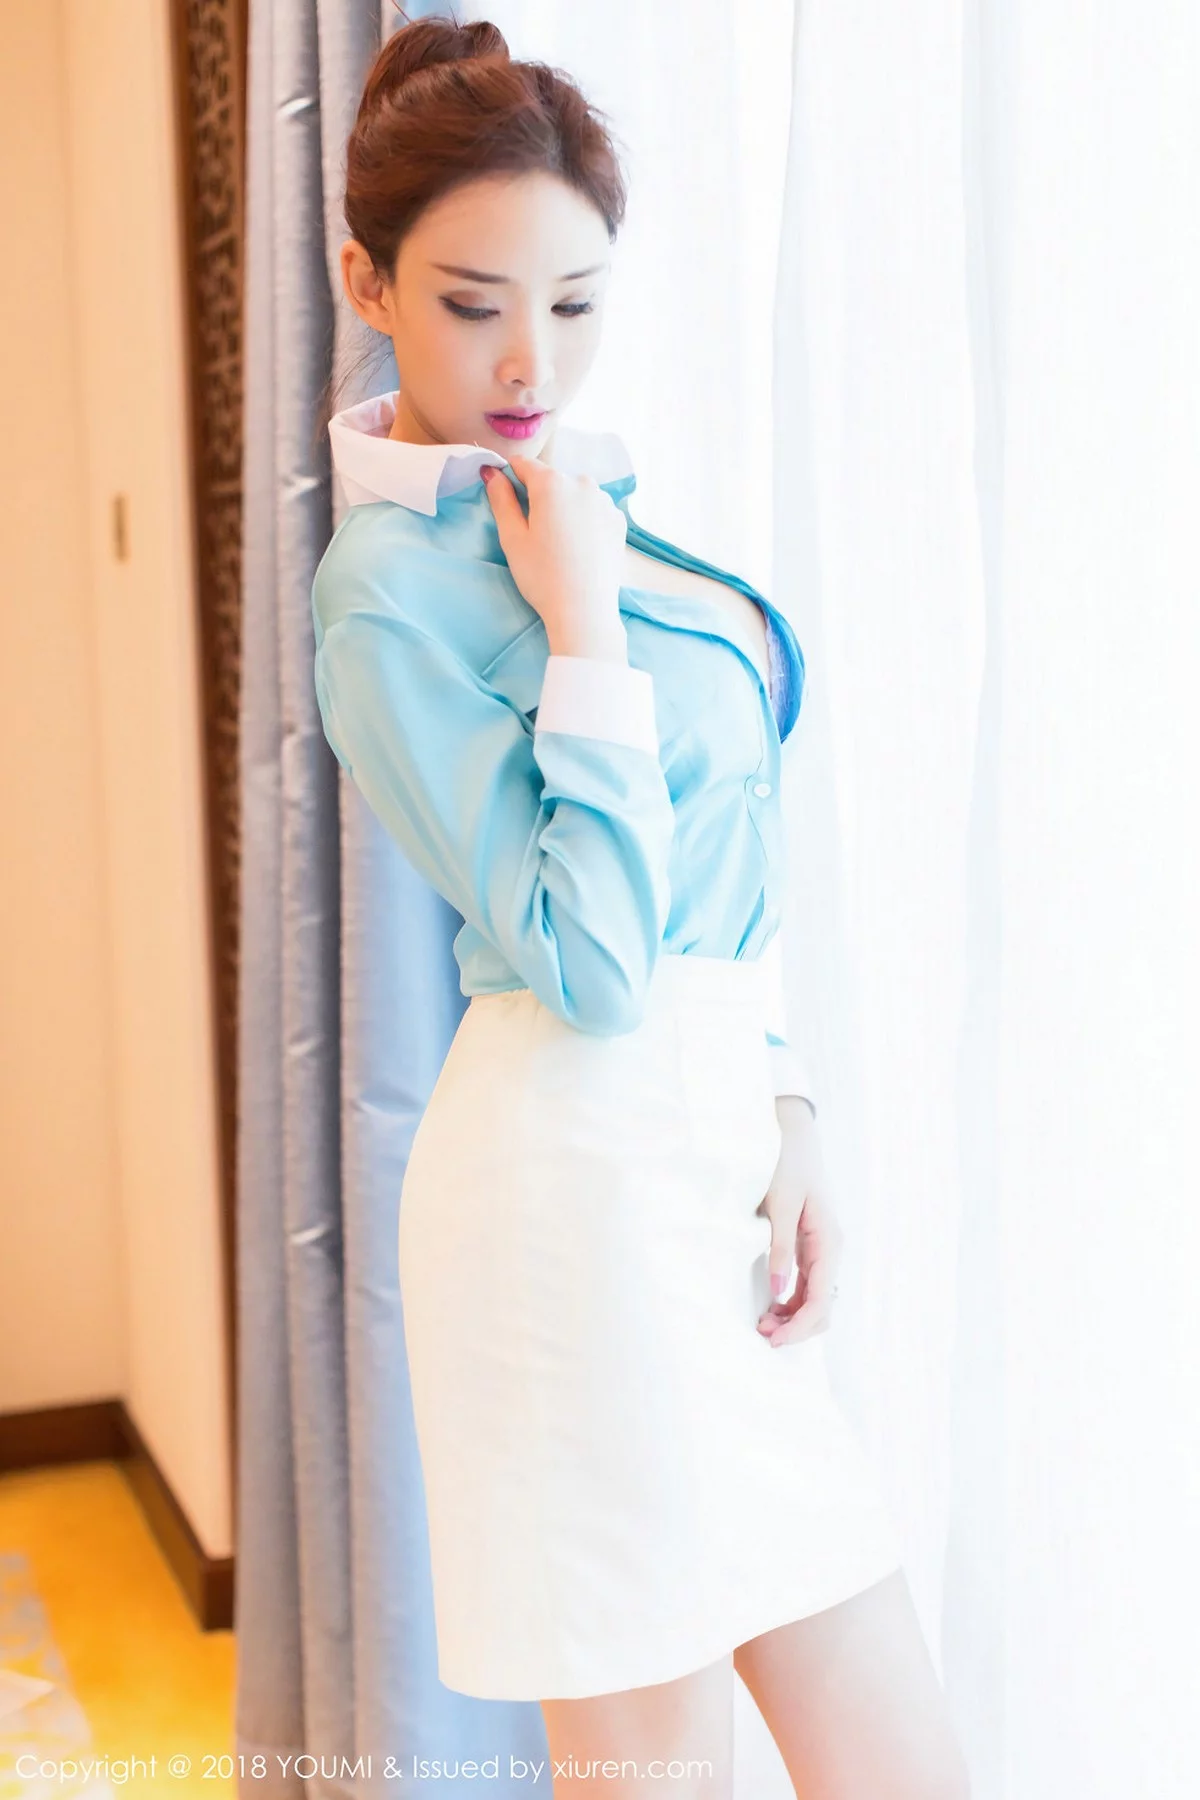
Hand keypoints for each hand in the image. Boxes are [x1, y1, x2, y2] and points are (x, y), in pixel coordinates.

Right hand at [480, 453, 628, 659]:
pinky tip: (580, 547)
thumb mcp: (512, 537)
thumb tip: (493, 472)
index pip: (523, 465)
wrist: (585, 611)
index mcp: (552, 483)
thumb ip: (501, 499)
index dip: (510, 478)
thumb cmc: (542, 576)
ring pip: (575, 494)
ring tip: (560, 543)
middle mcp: (582, 483)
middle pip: (552, 480)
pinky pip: (594, 510)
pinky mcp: (618, 520)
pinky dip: (584, 520)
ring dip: (564, 507)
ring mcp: (604, 500)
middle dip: (540, 497)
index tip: (507, 500)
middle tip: (536, 533)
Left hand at [756, 1100, 843, 1345]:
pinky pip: (807, 1285)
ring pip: (816, 1299)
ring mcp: (822, 1250)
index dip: (800, 1326)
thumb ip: (779, 1247)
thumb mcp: (781, 1203)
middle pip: (823, 1306)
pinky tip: (772, 1306)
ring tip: (764, 1324)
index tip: (773, 1339)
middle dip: (797, 1327)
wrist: (793, 1135)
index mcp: (829, 1241)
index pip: (821, 1299)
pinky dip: (791, 1302)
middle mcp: (831, 1250)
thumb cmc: (788, 1164)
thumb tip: (776, 1290)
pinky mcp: (810, 1247)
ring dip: (793, 1317)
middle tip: (763, 1334)